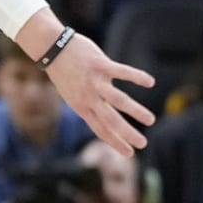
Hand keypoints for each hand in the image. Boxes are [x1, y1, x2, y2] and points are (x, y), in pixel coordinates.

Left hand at [42, 33, 154, 155]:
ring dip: (136, 111)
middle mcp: (88, 97)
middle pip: (110, 120)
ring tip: (151, 121)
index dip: (115, 142)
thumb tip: (102, 112)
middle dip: (127, 134)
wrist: (51, 48)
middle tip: (143, 144)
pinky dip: (137, 77)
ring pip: (118, 100)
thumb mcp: (71, 94)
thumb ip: (86, 103)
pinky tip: (150, 83)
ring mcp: (94, 81)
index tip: (130, 153)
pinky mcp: (100, 65)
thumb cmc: (64, 71)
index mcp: (81, 106)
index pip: (100, 129)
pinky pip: (122, 72)